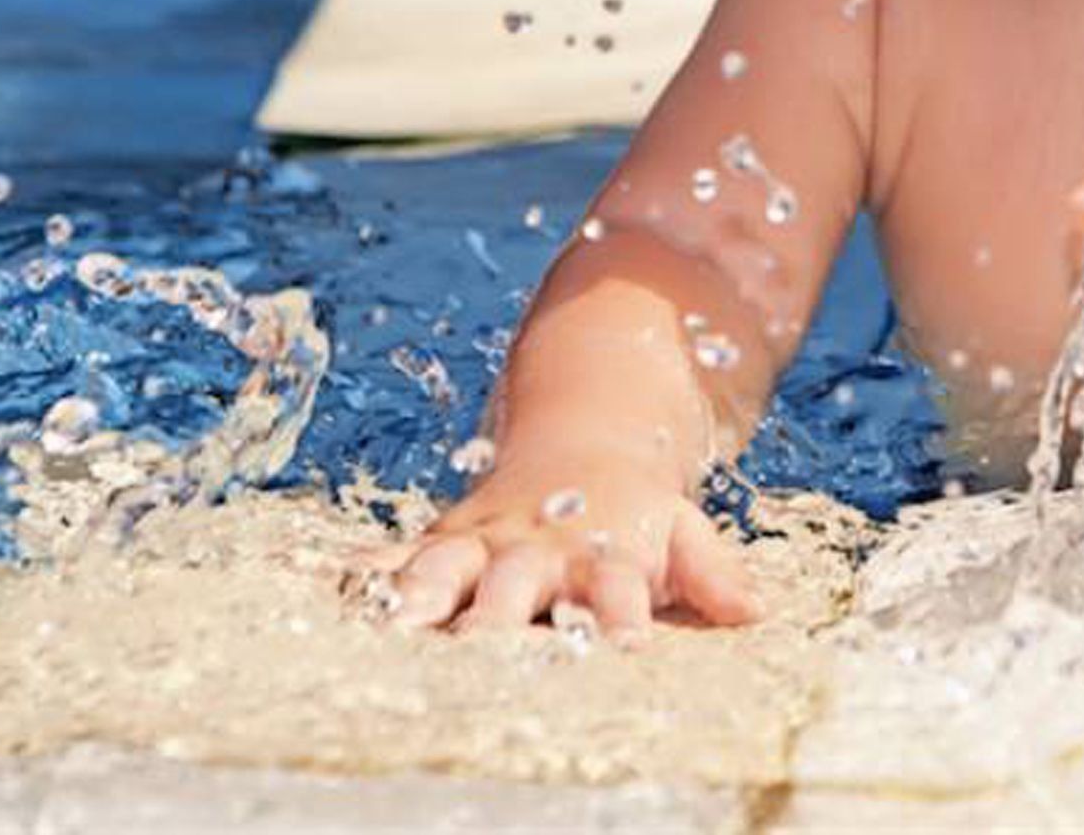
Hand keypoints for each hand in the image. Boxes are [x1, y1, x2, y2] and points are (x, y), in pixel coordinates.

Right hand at [352, 456, 759, 638]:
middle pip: (515, 588)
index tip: (626, 646)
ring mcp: (485, 543)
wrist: (588, 432)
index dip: (620, 619)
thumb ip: (714, 572)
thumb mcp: (686, 530)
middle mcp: (537, 551)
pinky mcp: (444, 540)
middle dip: (497, 621)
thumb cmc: (638, 509)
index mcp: (603, 553)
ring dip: (420, 596)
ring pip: (446, 568)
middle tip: (483, 651)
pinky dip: (366, 570)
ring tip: (395, 624)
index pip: (615, 593)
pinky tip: (331, 584)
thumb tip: (753, 611)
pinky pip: (398, 554)